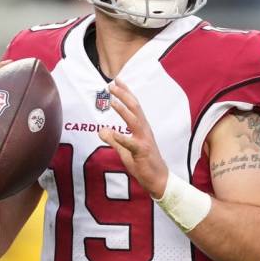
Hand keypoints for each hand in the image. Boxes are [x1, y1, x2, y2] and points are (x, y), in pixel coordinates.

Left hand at [98, 79, 168, 198]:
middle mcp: (144, 130)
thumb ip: (114, 140)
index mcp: (141, 128)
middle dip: (124, 95)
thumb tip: (101, 130)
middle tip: (112, 85)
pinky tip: (112, 132)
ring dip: (123, 110)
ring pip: (135, 121)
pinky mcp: (142, 152)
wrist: (158, 180)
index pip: (134, 106)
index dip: (126, 93)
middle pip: (135, 108)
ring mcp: (144, 140)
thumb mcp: (125, 151)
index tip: (117, 80)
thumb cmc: (143, 164)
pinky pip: (131, 143)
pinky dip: (121, 137)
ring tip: (112, 101)